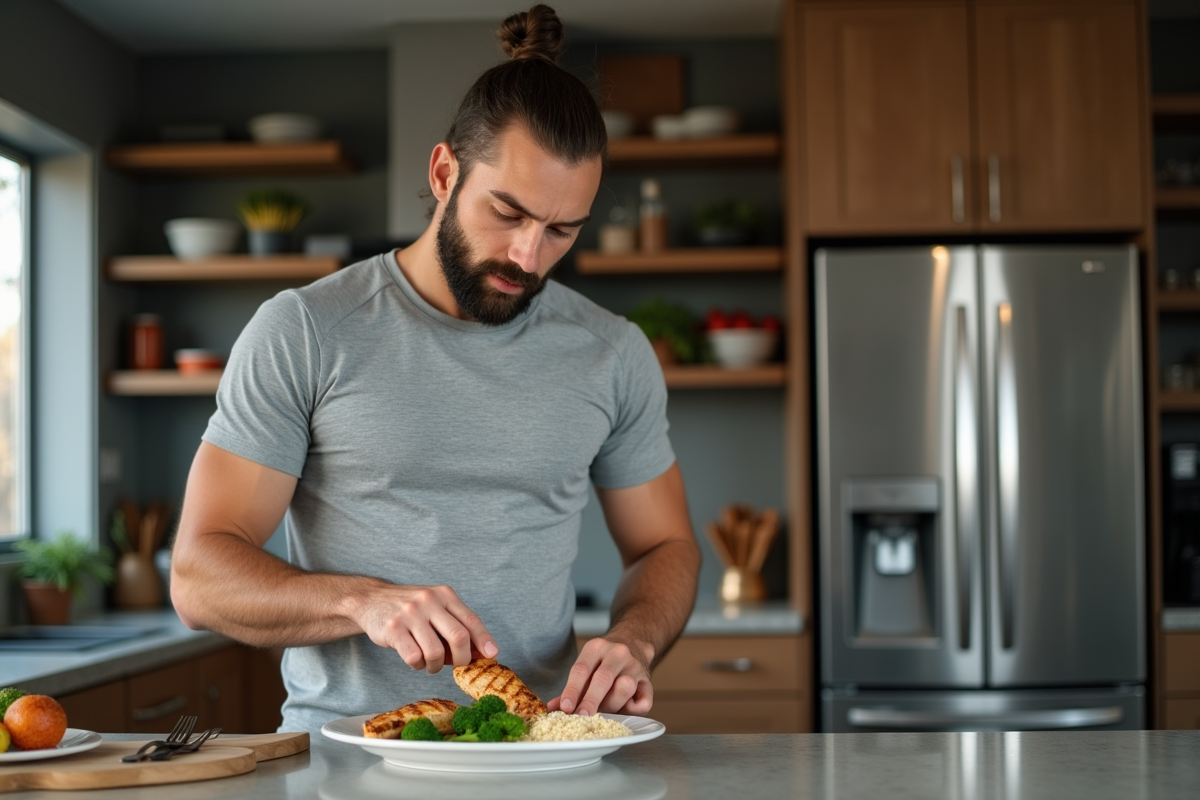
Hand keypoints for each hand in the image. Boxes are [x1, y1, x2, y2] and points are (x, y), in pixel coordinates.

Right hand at [355, 583, 496, 672]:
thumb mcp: (435, 608)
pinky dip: (418, 665)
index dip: (484, 639)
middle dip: (463, 658)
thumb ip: (456, 625)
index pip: (471, 619)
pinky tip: (415, 661)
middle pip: (458, 637)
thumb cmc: (410, 610)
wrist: (370, 600)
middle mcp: (429, 600)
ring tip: (431, 664)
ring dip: (437, 665)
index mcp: (444, 594)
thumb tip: (481, 652)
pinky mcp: (393, 628)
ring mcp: (410, 613)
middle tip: (458, 666)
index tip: (492, 655)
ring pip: (436, 652)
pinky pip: (414, 657)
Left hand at [547, 635, 652, 716]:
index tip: (566, 708)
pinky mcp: (649, 682)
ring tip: (605, 709)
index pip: (581, 669)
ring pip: (625, 687)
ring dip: (613, 704)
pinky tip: (625, 707)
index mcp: (597, 647)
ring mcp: (636, 666)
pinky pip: (643, 703)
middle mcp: (618, 653)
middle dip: (591, 700)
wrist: (634, 643)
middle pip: (603, 678)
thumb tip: (553, 708)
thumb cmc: (603, 663)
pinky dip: (633, 709)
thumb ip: (571, 689)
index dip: (572, 690)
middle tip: (582, 716)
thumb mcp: (586, 667)